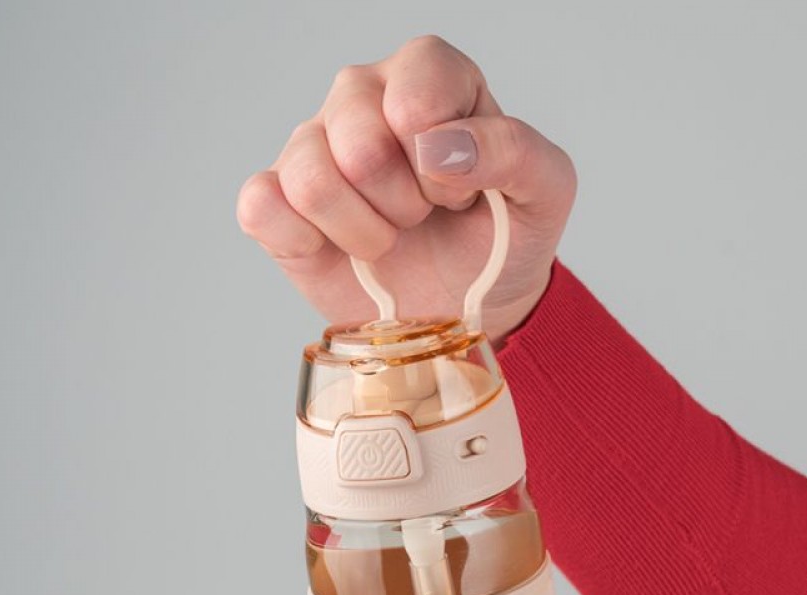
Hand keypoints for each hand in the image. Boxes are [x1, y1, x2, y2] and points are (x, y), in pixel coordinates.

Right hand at [236, 35, 576, 345]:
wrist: (468, 305)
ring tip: (390, 237)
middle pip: (359, 142)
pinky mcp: (277, 203)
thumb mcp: (544, 191)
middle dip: (405, 203)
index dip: (444, 161)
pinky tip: (342, 249)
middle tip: (423, 216)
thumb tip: (439, 149)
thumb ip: (514, 151)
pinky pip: (262, 207)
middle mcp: (361, 97)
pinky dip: (308, 243)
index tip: (460, 191)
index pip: (416, 94)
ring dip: (365, 231)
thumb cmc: (502, 240)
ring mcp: (312, 148)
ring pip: (312, 179)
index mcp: (427, 76)